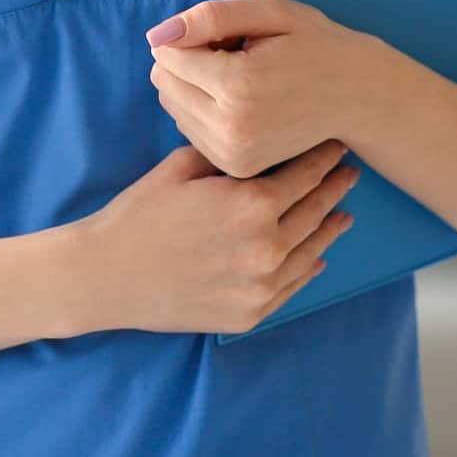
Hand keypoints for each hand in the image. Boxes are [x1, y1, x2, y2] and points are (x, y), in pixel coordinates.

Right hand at [68, 140, 359, 335]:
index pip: (305, 175)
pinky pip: (293, 287)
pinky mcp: (251, 314)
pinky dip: (309, 269)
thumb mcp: (183, 166)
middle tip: (349, 173)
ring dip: (330, 230)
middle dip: (334, 189)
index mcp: (252, 204)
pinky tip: (318, 257)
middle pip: (315, 213)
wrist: (107, 275)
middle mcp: (267, 248)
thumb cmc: (140, 213)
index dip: (324, 158)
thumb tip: (261, 143)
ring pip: (311, 253)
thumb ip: (229, 156)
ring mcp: (262, 286)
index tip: (337, 144)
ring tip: (343, 214)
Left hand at [145, 0, 391, 178]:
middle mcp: (230, 127)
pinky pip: (189, 128)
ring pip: (172, 106)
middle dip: (188, 61)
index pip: (168, 54)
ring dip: (194, 86)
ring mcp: (232, 153)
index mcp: (237, 85)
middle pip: (164, 82)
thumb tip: (156, 35)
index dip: (192, 35)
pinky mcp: (235, 166)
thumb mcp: (271, 12)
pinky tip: (241, 101)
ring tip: (241, 78)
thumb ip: (210, 18)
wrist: (356, 97)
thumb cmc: (315, 45)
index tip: (228, 36)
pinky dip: (204, 109)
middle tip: (235, 55)